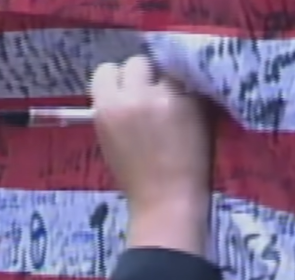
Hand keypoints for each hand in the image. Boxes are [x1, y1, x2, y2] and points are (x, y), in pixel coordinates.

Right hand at [90, 55, 211, 254]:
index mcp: (105, 108)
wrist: (165, 201)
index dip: (118, 80)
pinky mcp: (190, 103)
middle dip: (145, 76)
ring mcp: (163, 98)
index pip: (105, 71)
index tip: (128, 93)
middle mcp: (131, 97)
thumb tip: (124, 89)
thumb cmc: (135, 178)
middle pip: (136, 63)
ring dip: (169, 83)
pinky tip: (189, 115)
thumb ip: (113, 111)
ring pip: (165, 70)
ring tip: (174, 106)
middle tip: (154, 97)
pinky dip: (189, 96)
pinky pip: (188, 85)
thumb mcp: (108, 140)